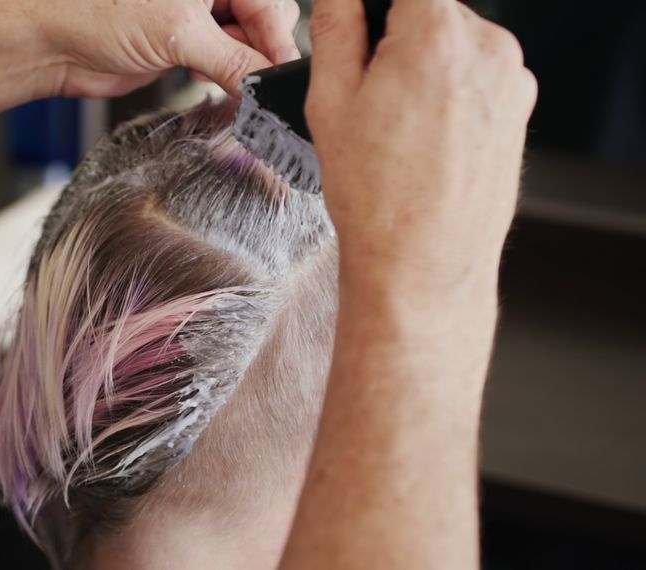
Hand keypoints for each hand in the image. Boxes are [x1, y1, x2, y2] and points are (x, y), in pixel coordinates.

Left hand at [34, 0, 301, 97]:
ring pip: (243, 43)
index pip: (270, 3)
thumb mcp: (179, 34)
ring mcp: (197, 13)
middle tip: (248, 81)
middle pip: (263, 21)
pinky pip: (221, 60)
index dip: (277, 41)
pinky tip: (203, 78)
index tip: (283, 77)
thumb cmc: (98, 13)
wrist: (54, 43)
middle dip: (258, 53)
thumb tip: (268, 83)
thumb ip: (233, 60)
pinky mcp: (183, 41)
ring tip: (216, 77)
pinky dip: (221, 75)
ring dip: (239, 67)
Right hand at [306, 0, 535, 297]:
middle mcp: (488, 49)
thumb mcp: (331, 102)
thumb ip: (335, 27)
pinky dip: (449, 94)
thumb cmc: (378, 198)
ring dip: (423, 67)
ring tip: (395, 128)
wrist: (422, 264)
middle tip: (367, 95)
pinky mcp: (519, 109)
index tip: (358, 30)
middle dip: (396, 38)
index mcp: (437, 36)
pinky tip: (423, 142)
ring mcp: (512, 80)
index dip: (374, 9)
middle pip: (431, 10)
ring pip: (455, 45)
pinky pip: (477, 78)